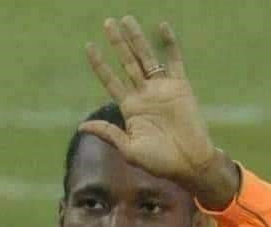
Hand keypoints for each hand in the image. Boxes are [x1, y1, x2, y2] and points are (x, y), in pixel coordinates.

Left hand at [80, 16, 238, 208]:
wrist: (189, 163)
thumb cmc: (160, 162)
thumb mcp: (129, 149)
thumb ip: (108, 133)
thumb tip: (81, 127)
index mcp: (130, 108)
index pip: (111, 81)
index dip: (100, 64)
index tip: (89, 46)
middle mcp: (144, 95)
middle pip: (127, 63)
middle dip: (118, 43)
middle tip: (108, 23)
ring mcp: (162, 89)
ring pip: (147, 58)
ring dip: (137, 39)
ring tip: (126, 20)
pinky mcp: (180, 87)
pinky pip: (174, 61)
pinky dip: (169, 44)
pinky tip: (161, 27)